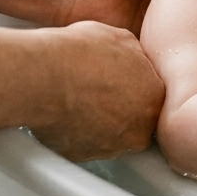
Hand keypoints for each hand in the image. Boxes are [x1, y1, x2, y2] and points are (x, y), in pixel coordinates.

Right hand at [28, 20, 164, 161]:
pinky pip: (85, 146)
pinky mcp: (83, 156)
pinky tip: (66, 113)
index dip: (134, 90)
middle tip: (99, 92)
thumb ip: (136, 58)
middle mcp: (138, 129)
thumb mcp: (121, 39)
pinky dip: (77, 134)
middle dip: (120, 110)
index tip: (120, 85)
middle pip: (135, 122)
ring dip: (99, 124)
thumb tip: (135, 60)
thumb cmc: (78, 55)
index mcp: (153, 98)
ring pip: (110, 137)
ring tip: (79, 101)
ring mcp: (110, 146)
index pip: (152, 99)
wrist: (43, 76)